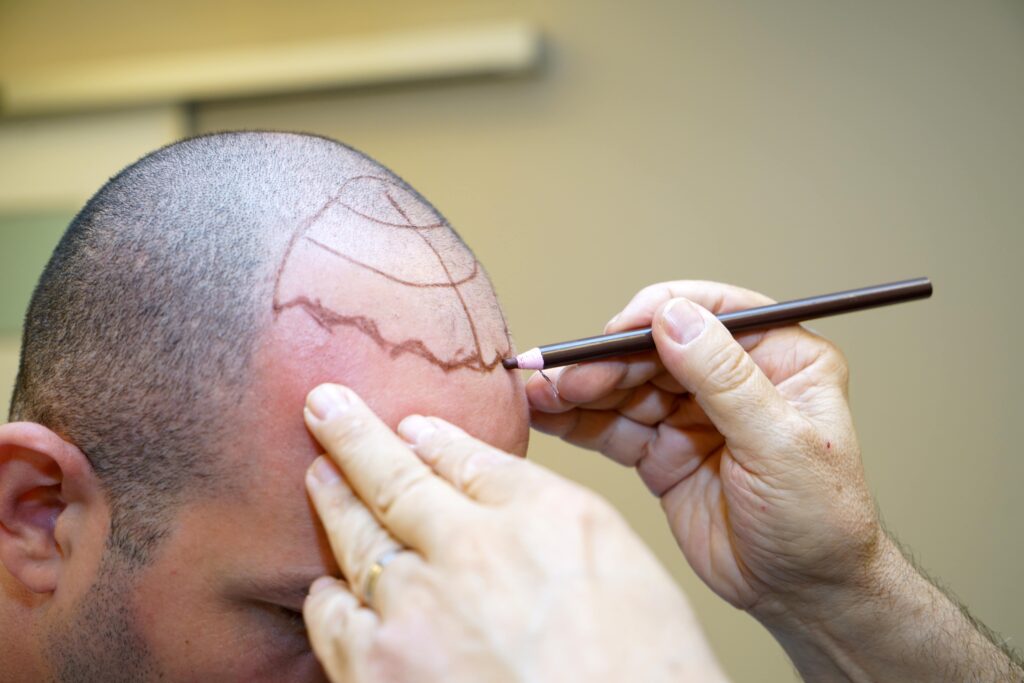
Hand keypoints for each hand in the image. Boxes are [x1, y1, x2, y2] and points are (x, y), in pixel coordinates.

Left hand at [300, 384, 726, 682]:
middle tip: (324, 406)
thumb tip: (495, 484)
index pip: (471, 459)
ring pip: (356, 539)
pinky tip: (327, 585)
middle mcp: (471, 551)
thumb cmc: (642, 672)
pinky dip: (329, 594)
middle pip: (396, 479)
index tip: (412, 425)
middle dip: (352, 437)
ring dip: (332, 500)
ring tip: (319, 477)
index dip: (433, 437)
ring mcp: (417, 611)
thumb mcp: (628, 567)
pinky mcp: (379, 671)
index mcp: (542, 517)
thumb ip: (554, 515)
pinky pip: (334, 618)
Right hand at [527, 281, 881, 625]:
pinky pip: (613, 427)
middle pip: (656, 349)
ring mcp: (692, 414)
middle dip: (606, 361)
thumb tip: (673, 315)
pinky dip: (577, 421)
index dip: (657, 315)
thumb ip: (725, 379)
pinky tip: (545, 414)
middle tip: (562, 377)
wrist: (804, 596)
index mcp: (780, 356)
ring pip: (626, 386)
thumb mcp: (780, 444)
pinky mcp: (662, 451)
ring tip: (539, 395)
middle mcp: (732, 378)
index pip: (711, 312)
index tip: (615, 332)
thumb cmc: (820, 520)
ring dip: (580, 388)